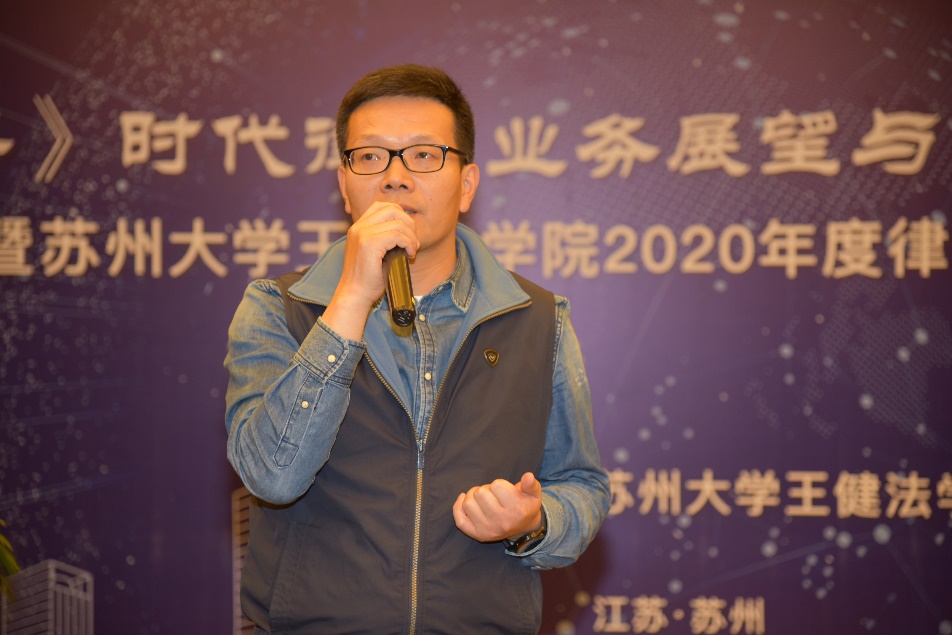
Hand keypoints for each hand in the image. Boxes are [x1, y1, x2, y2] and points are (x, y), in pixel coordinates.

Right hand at [322, 202, 418, 339]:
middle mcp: (358, 227)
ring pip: (398, 222)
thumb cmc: (368, 278)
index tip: (406, 234)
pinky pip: (397, 235)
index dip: (400, 216)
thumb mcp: (375, 252)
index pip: (382, 206)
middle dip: (409, 224)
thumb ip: (384, 238)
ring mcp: (362, 234)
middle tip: (413, 242)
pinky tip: (409, 255)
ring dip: (411, 236)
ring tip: (412, 250)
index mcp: (358, 227)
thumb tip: (408, 228)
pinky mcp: (369, 243)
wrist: (355, 294)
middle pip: (392, 209)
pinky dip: (408, 243)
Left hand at [452, 472, 542, 542]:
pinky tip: (464, 500)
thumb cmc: (525, 506)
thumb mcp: (534, 494)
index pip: (497, 485)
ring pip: (468, 503)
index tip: (504, 490)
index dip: (499, 484)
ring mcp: (488, 530)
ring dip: (472, 496)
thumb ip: (532, 485)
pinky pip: (460, 520)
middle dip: (485, 489)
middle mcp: (502, 522)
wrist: (522, 529)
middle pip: (480, 493)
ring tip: (482, 499)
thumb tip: (528, 476)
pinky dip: (458, 507)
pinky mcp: (477, 535)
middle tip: (492, 494)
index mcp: (517, 510)